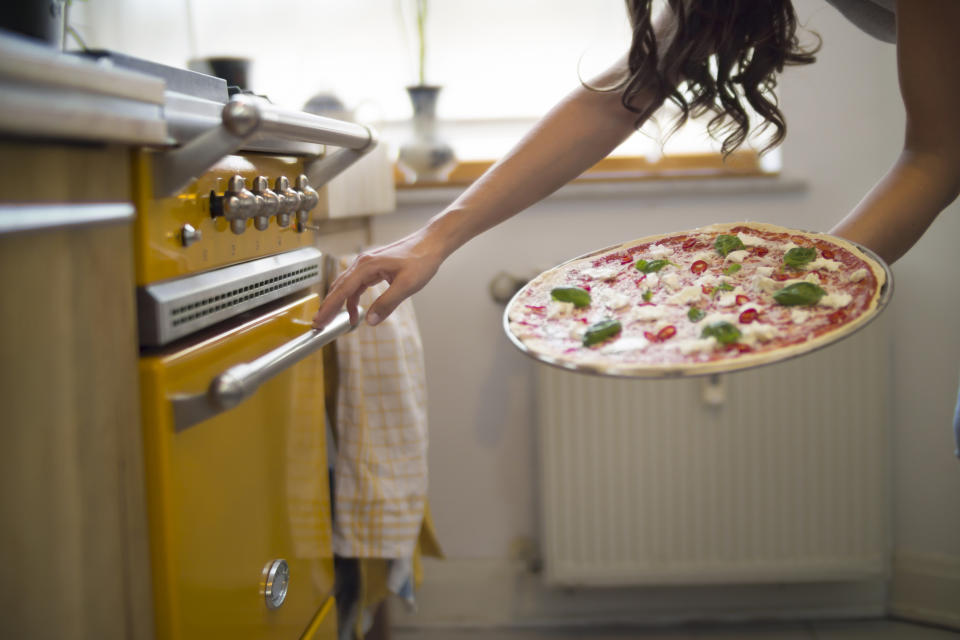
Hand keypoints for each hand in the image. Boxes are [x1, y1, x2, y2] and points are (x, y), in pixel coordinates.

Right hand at [312, 228, 444, 328]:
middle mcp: (363, 263)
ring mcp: (367, 265)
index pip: (342, 290)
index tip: (319, 321)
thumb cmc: (421, 260)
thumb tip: (369, 321)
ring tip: (336, 321)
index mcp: (367, 266)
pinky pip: (357, 285)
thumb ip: (387, 304)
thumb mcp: (406, 286)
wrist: (431, 244)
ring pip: (346, 286)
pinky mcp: (374, 268)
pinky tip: (355, 310)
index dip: (329, 307)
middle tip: (319, 325)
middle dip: (329, 307)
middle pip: (339, 287)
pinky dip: (352, 298)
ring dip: (340, 303)